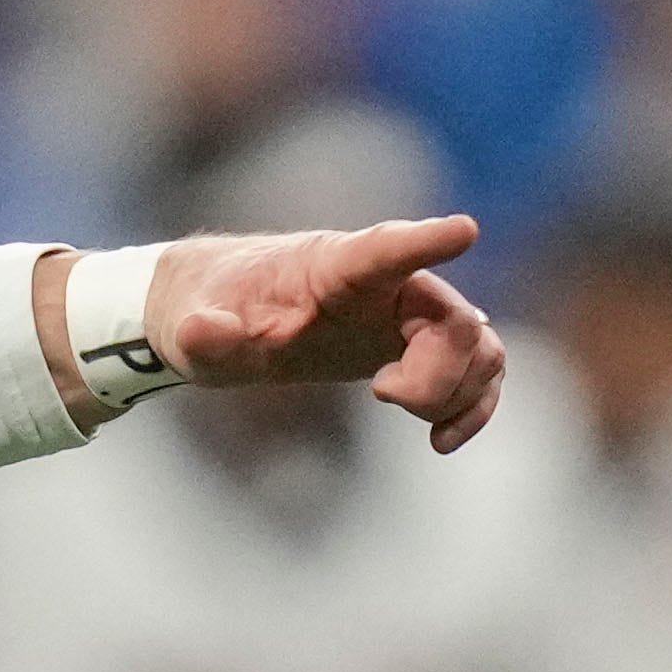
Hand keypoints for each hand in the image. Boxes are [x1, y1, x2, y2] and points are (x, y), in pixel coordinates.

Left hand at [148, 214, 503, 452]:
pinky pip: (475, 370)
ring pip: (478, 345)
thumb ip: (204, 332)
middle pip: (453, 319)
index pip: (388, 248)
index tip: (464, 231)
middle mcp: (389, 283)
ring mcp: (409, 313)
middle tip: (382, 393)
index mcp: (336, 266)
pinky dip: (472, 405)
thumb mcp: (193, 326)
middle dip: (436, 371)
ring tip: (404, 410)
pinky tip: (441, 440)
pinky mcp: (415, 346)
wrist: (222, 311)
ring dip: (459, 390)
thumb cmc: (212, 308)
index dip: (425, 241)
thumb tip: (201, 330)